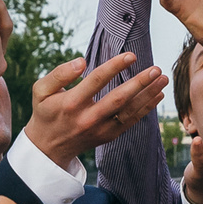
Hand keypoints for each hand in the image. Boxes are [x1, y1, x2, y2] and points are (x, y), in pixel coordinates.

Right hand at [25, 52, 166, 168]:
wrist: (48, 148)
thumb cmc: (45, 112)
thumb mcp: (40, 90)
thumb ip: (59, 74)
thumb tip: (82, 61)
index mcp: (71, 103)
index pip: (96, 81)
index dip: (115, 67)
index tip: (131, 55)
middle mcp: (88, 118)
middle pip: (118, 99)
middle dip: (139, 83)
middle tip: (156, 69)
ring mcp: (100, 130)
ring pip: (129, 112)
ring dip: (148, 95)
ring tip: (162, 79)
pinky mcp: (108, 136)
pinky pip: (131, 122)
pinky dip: (146, 109)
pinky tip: (158, 95)